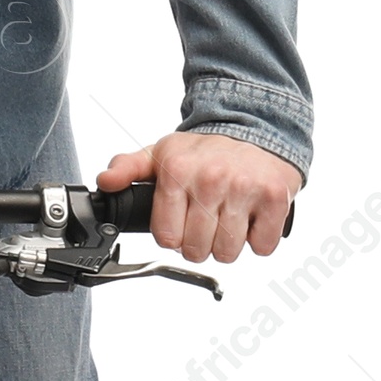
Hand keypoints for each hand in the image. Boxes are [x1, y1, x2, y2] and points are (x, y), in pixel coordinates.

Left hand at [96, 131, 301, 263]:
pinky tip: (251, 219)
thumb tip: (105, 182)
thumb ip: (128, 168)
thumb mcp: (162, 154)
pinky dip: (258, 240)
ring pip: (228, 252)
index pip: (166, 236)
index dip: (173, 236)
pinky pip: (262, 246)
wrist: (256, 128)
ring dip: (228, 245)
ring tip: (228, 220)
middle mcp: (211, 180)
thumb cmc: (207, 150)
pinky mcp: (275, 197)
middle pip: (197, 250)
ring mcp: (245, 189)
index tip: (180, 224)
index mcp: (178, 171)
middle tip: (206, 223)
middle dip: (199, 243)